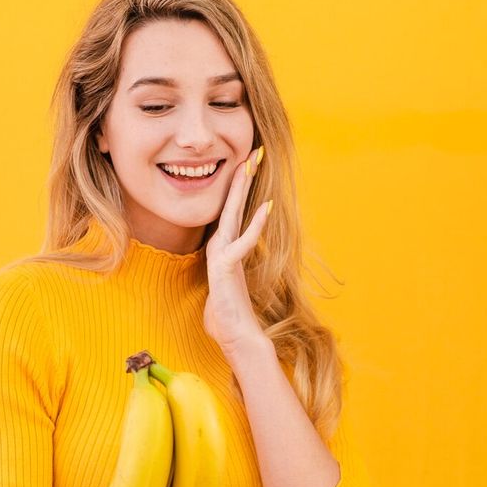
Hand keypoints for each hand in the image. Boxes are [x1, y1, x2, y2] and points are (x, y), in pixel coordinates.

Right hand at [203, 145, 270, 357]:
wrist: (233, 335)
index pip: (231, 209)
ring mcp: (221, 255)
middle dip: (241, 177)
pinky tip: (267, 208)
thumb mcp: (234, 280)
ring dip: (241, 189)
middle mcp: (220, 246)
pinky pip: (242, 242)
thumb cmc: (232, 312)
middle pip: (230, 204)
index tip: (248, 161)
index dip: (239, 186)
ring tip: (250, 165)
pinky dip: (255, 225)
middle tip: (252, 151)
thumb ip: (235, 264)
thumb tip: (240, 254)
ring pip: (232, 215)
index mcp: (223, 246)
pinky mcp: (224, 268)